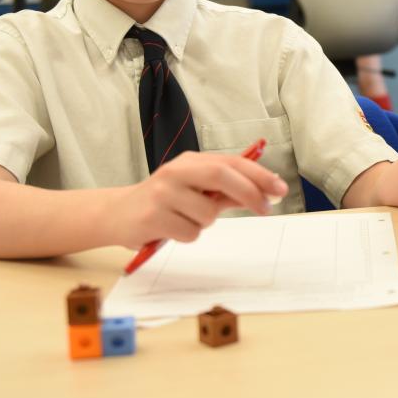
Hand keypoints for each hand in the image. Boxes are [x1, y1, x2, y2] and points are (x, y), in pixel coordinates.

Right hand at [112, 151, 287, 248]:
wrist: (117, 214)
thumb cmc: (164, 201)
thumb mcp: (196, 190)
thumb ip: (227, 191)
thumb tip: (264, 191)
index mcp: (190, 161)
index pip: (231, 162)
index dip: (259, 175)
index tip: (280, 188)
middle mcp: (175, 172)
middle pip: (221, 176)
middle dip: (249, 192)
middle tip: (267, 209)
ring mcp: (162, 194)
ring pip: (207, 215)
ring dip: (206, 223)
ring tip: (185, 220)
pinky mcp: (152, 217)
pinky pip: (190, 233)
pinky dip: (187, 235)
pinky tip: (170, 229)